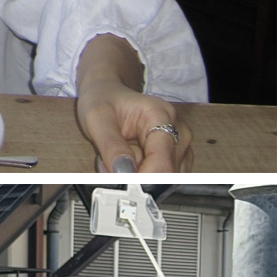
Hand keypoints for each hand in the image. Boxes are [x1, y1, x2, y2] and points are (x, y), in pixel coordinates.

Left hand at [73, 33, 193, 174]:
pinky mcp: (175, 156)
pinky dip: (144, 176)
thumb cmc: (103, 100)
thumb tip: (124, 173)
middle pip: (166, 172)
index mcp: (160, 115)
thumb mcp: (97, 119)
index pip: (163, 161)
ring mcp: (178, 144)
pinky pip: (162, 177)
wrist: (106, 93)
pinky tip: (132, 162)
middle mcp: (177, 129)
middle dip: (137, 176)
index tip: (123, 184)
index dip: (143, 179)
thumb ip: (111, 147)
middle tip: (114, 163)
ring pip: (165, 178)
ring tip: (122, 159)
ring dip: (140, 177)